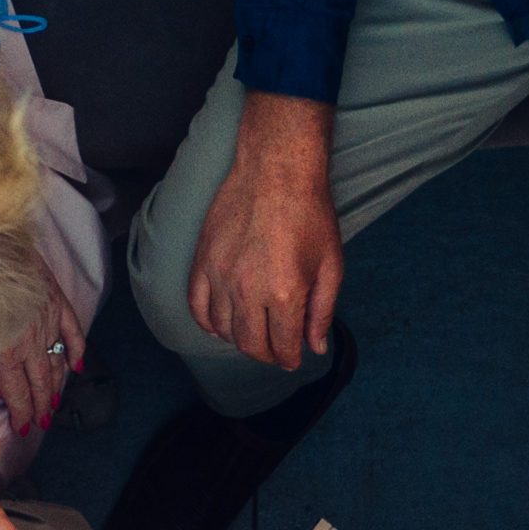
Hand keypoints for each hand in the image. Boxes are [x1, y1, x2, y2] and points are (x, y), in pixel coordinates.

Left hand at [0, 285, 85, 440]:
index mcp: (6, 353)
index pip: (19, 394)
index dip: (23, 414)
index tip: (25, 428)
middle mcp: (30, 341)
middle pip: (40, 383)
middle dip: (42, 406)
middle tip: (43, 422)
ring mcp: (47, 321)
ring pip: (57, 362)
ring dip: (57, 385)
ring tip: (55, 403)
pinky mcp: (56, 301)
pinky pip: (73, 332)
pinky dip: (76, 351)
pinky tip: (76, 367)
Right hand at [189, 101, 344, 377]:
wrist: (277, 170)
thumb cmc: (310, 214)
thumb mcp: (331, 266)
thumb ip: (322, 311)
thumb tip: (315, 346)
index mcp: (284, 293)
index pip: (283, 345)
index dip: (290, 358)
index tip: (294, 359)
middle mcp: (248, 290)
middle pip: (250, 344)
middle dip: (266, 356)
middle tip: (276, 352)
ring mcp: (220, 276)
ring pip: (223, 330)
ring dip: (239, 341)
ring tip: (254, 336)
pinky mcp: (203, 261)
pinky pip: (197, 306)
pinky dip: (207, 324)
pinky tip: (220, 327)